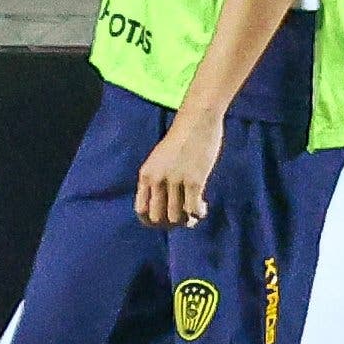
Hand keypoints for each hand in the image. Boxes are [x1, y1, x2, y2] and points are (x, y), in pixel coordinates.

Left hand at [134, 108, 220, 229]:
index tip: (165, 220)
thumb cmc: (181, 138)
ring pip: (176, 217)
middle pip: (158, 218)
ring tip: (194, 212)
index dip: (152, 221)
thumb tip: (166, 206)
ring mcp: (175, 181)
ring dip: (186, 220)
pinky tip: (203, 207)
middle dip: (170, 224)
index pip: (141, 210)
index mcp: (146, 174)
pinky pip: (193, 210)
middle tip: (183, 218)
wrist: (197, 120)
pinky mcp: (194, 181)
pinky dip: (198, 214)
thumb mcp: (160, 159)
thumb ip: (158, 179)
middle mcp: (157, 180)